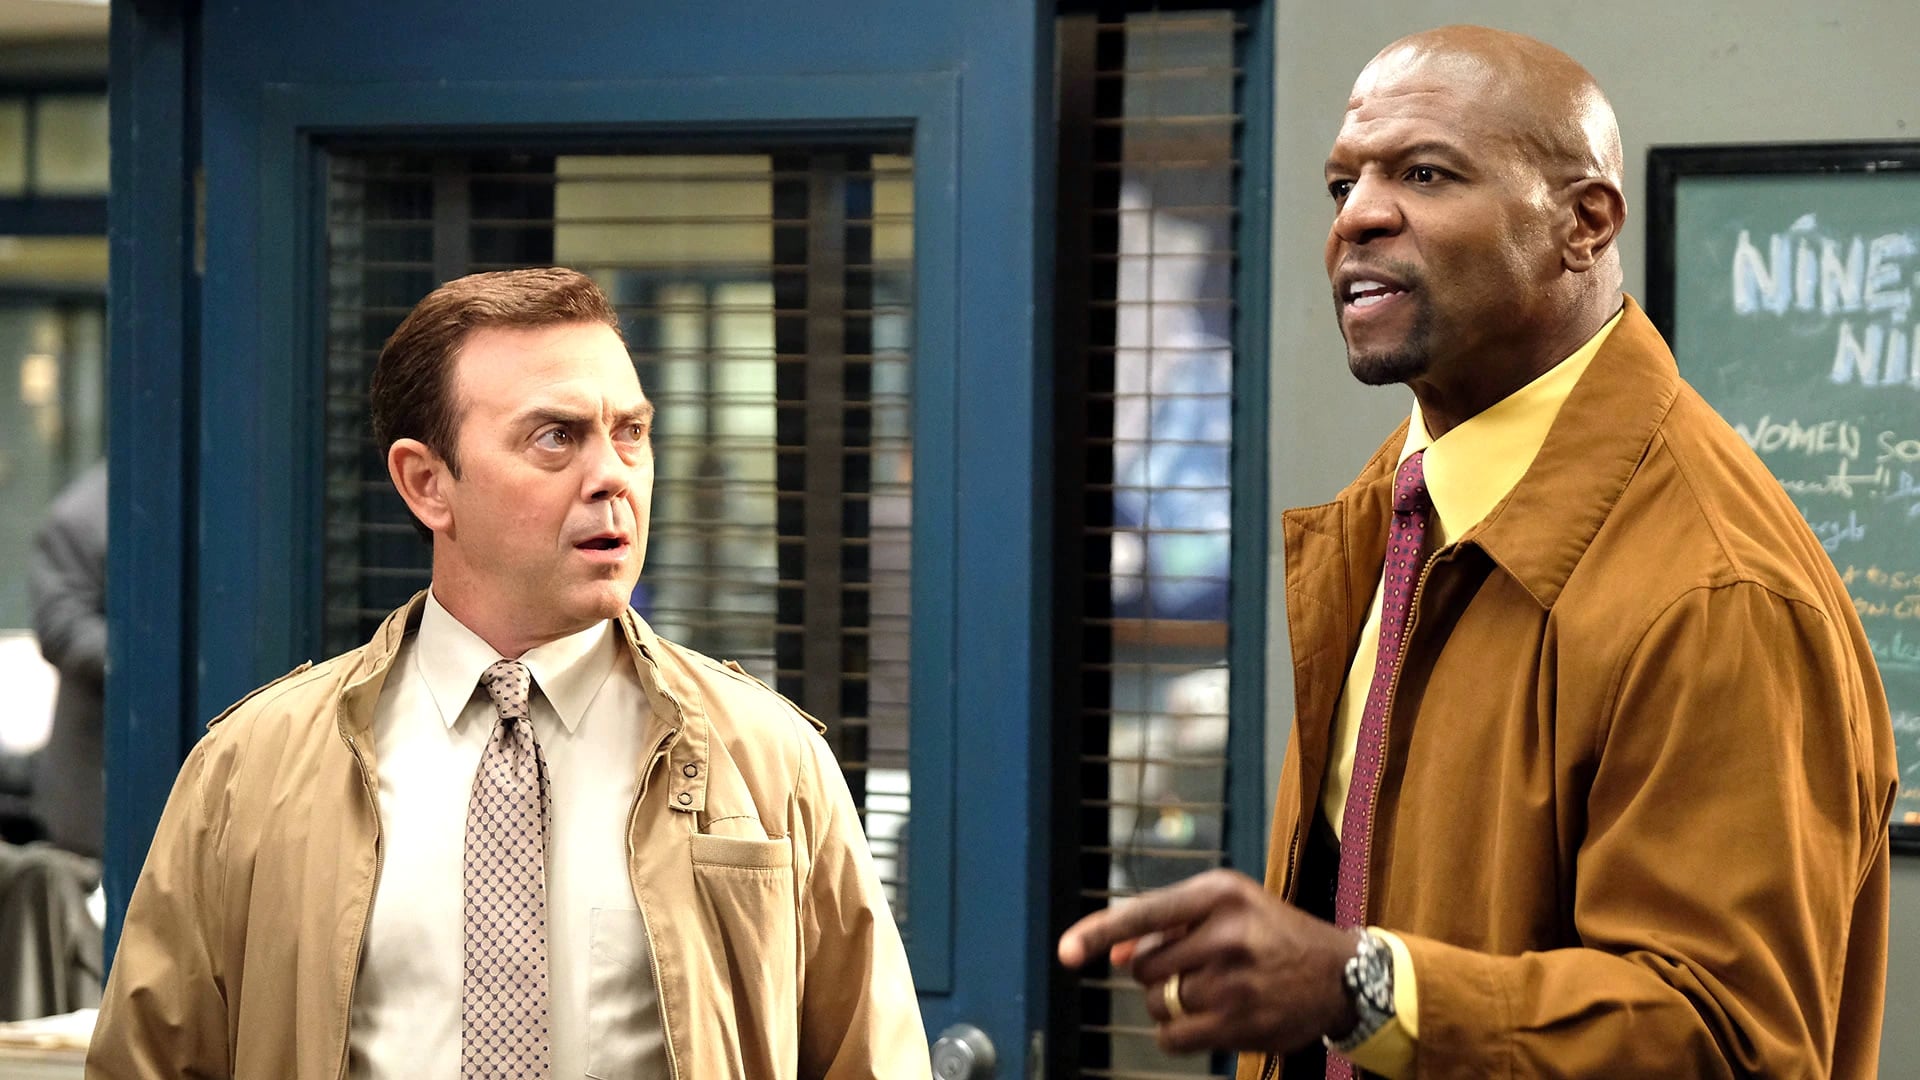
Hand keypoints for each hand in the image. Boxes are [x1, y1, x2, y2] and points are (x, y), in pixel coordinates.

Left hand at [1057, 868, 1358, 1055]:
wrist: (1339, 974)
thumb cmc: (1270, 932)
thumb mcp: (1226, 908)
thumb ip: (1166, 924)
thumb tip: (1112, 954)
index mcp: (1218, 894)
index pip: (1144, 913)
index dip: (1098, 932)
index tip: (1066, 952)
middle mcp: (1225, 934)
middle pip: (1145, 967)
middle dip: (1157, 971)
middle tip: (1194, 966)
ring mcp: (1234, 984)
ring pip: (1158, 1004)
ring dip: (1169, 1003)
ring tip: (1209, 990)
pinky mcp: (1240, 1025)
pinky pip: (1173, 1038)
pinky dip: (1176, 1032)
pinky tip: (1205, 1017)